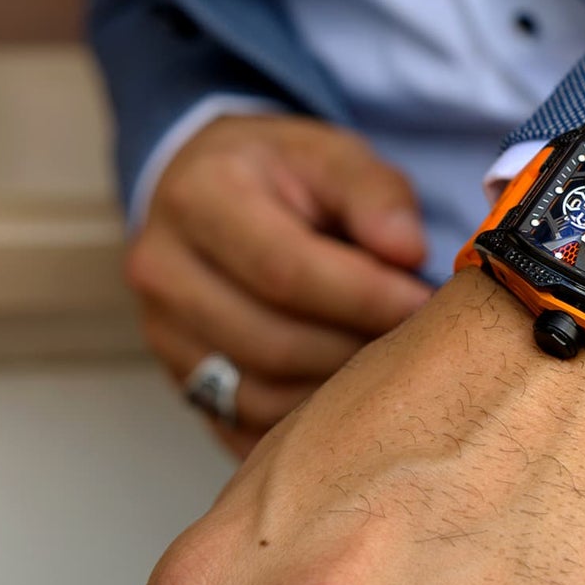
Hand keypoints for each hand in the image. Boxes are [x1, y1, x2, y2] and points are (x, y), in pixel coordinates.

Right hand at [127, 115, 432, 456]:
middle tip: (418, 345)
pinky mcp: (177, 378)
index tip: (424, 304)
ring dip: (336, 394)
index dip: (364, 297)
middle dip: (356, 350)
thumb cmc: (283, 175)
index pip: (286, 270)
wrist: (208, 192)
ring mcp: (160, 333)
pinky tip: (350, 399)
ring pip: (258, 397)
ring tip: (389, 368)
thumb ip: (375, 196)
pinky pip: (245, 426)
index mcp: (200, 197)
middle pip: (272, 343)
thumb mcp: (333, 158)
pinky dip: (304, 424)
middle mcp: (162, 269)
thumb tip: (410, 251)